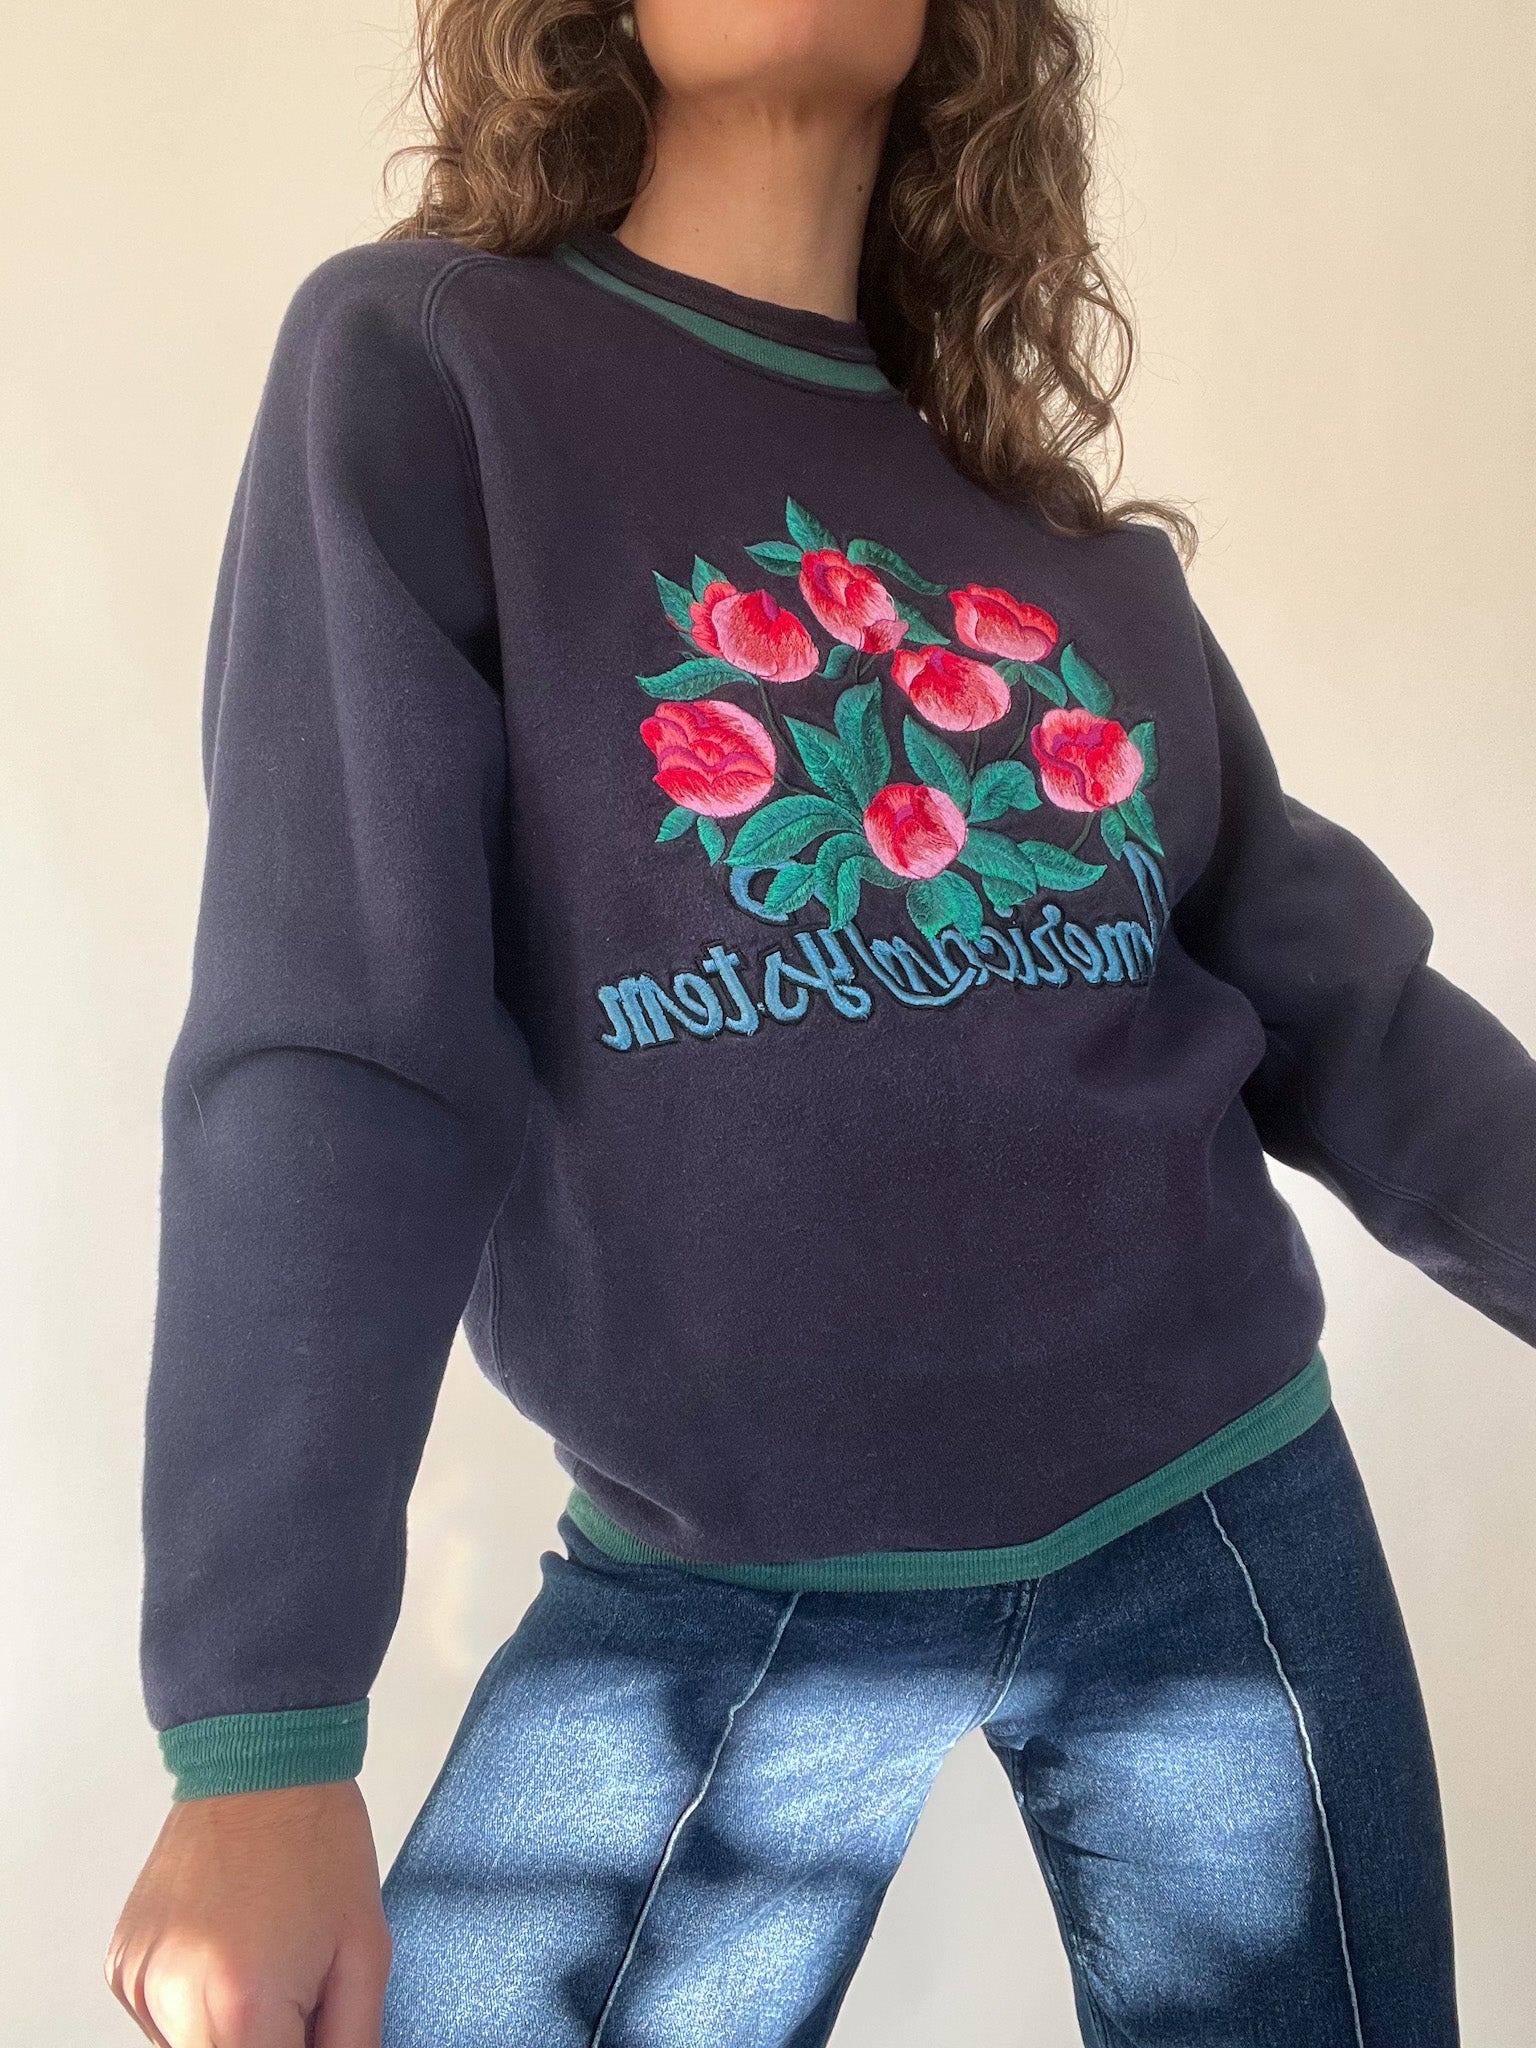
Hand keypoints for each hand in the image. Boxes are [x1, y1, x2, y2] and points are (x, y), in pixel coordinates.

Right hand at [105, 1781, 390, 2046]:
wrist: (260, 1761)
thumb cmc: (316, 1841)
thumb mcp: (365, 1954)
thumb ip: (350, 2041)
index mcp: (241, 2006)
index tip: (313, 2023)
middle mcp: (176, 2001)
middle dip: (267, 2039)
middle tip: (297, 1991)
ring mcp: (141, 1984)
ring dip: (229, 2029)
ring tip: (263, 1958)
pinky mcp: (122, 1966)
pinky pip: (163, 2018)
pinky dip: (197, 2003)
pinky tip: (229, 1948)